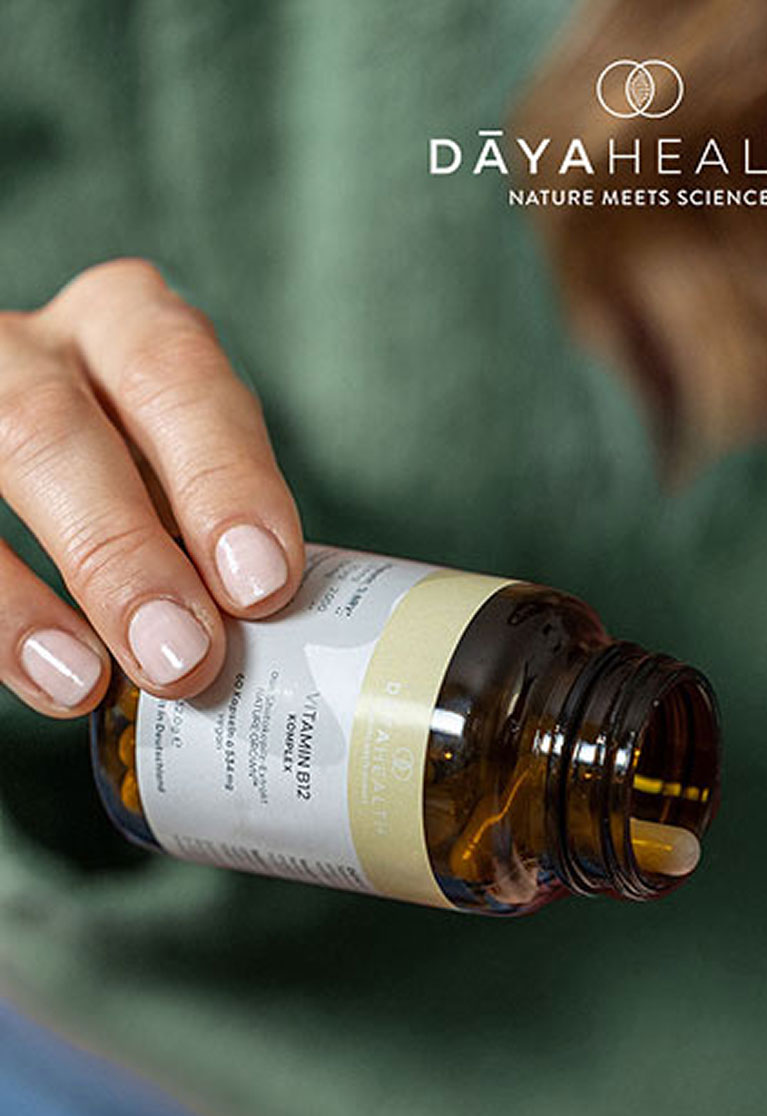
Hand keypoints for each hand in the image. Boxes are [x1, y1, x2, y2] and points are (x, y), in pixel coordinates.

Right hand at [0, 258, 302, 716]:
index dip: (221, 478)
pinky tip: (52, 680)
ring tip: (96, 681)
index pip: (175, 376)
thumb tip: (283, 645)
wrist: (28, 459)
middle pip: (55, 425)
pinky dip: (1, 620)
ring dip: (43, 588)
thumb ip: (215, 532)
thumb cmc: (130, 478)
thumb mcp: (177, 472)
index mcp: (123, 328)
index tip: (263, 583)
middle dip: (124, 548)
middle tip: (185, 654)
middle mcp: (29, 350)